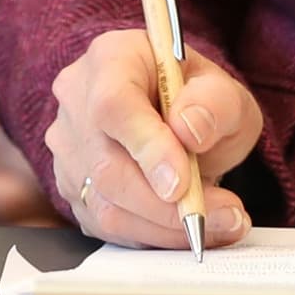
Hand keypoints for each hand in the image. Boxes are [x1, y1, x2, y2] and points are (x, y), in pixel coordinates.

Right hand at [44, 25, 260, 249]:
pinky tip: (186, 228)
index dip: (146, 148)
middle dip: (167, 205)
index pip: (113, 105)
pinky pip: (106, 226)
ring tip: (221, 224)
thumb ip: (214, 103)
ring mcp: (68, 147)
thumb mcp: (224, 90)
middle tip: (226, 215)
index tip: (184, 183)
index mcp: (110, 59)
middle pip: (106, 165)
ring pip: (105, 204)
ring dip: (166, 227)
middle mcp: (76, 100)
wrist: (180, 117)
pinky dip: (152, 236)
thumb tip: (191, 130)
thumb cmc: (197, 99)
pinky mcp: (72, 187)